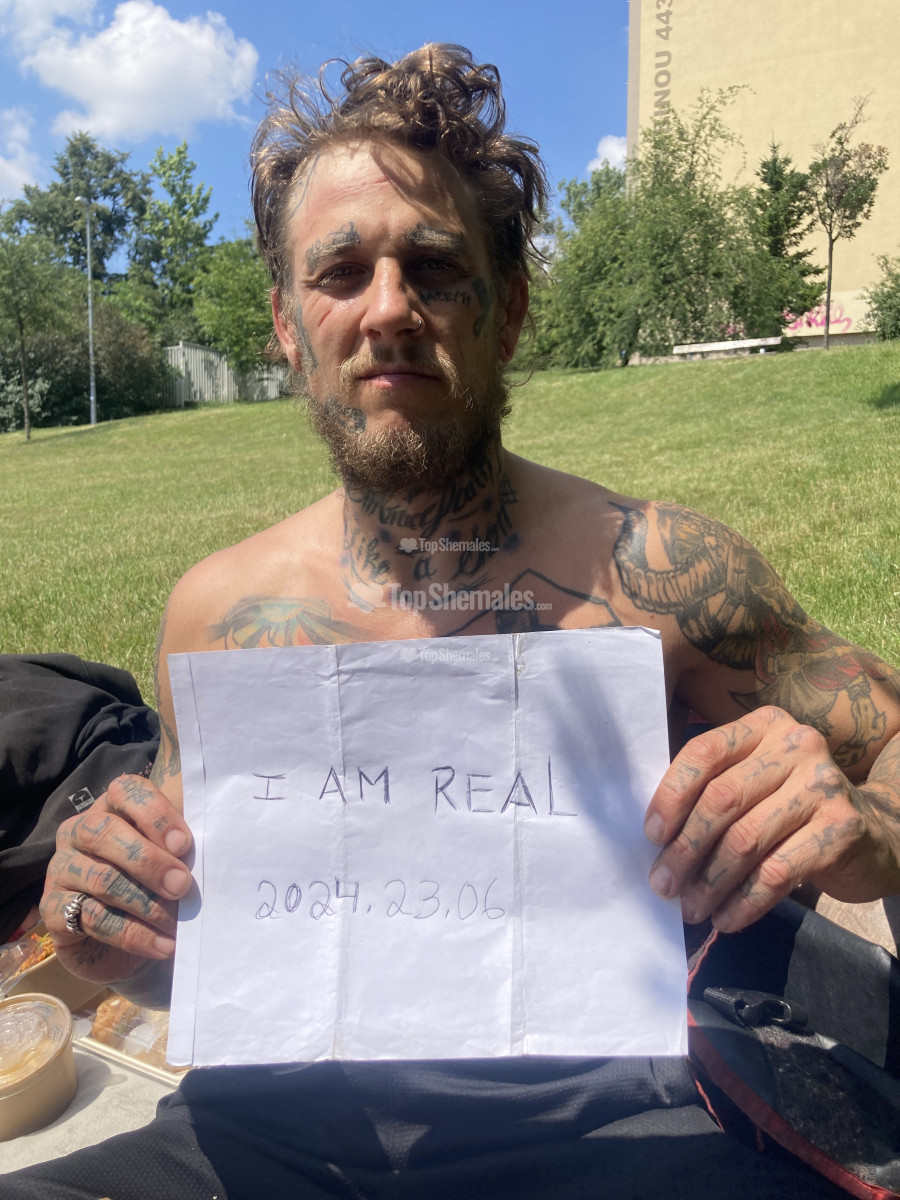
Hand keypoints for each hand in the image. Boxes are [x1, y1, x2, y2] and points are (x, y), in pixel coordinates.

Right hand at [40, 774, 192, 983]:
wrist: (134, 939)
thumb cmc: (156, 885)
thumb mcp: (172, 859)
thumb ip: (182, 846)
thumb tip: (213, 844)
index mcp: (111, 807)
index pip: (125, 791)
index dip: (154, 814)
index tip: (184, 844)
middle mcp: (77, 832)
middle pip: (104, 833)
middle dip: (148, 861)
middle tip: (182, 885)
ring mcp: (61, 869)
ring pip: (101, 880)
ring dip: (146, 904)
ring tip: (177, 923)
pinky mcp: (52, 909)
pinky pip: (92, 918)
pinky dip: (133, 934)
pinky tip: (163, 945)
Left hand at [643, 706, 885, 932]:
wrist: (874, 835)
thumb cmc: (794, 809)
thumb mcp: (756, 783)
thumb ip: (713, 791)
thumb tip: (656, 839)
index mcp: (764, 726)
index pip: (704, 752)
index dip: (672, 795)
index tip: (651, 835)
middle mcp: (796, 745)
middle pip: (722, 799)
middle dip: (685, 849)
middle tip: (663, 885)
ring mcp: (822, 785)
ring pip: (746, 839)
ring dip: (710, 882)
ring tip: (692, 908)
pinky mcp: (841, 829)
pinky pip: (777, 872)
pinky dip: (745, 902)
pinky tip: (727, 918)